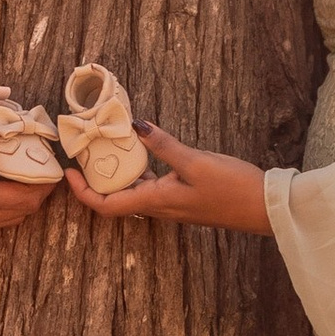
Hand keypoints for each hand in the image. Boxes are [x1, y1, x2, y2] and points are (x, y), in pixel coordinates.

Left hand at [63, 121, 271, 235]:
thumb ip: (164, 145)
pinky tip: (146, 154)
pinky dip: (142, 173)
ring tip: (110, 149)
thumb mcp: (196, 161)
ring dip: (119, 175)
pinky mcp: (185, 200)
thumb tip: (135, 126)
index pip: (107, 206)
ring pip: (135, 193)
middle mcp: (160, 208)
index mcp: (157, 201)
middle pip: (116, 200)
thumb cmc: (233, 188)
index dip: (83, 193)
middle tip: (86, 153)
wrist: (264, 208)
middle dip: (97, 180)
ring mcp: (173, 206)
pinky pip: (153, 189)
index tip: (70, 173)